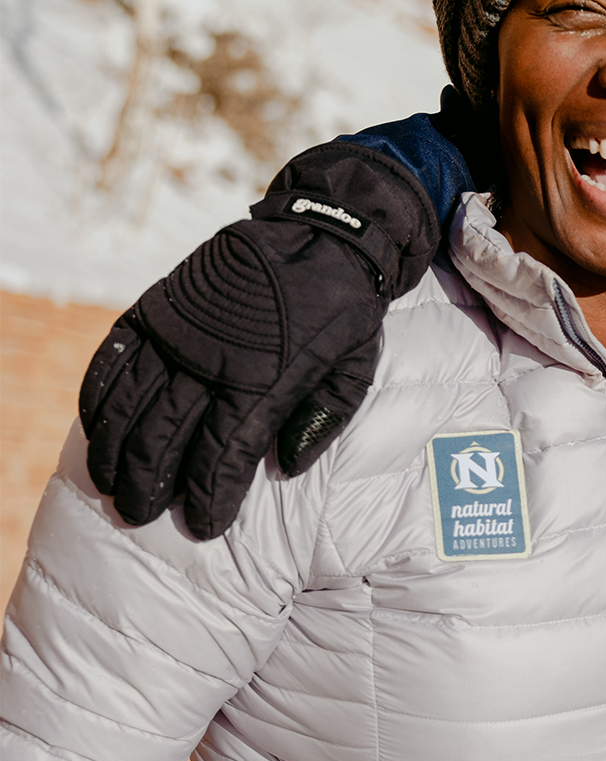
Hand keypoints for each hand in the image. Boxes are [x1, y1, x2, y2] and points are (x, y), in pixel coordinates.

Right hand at [78, 143, 436, 537]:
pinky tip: (95, 429)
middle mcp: (213, 360)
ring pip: (128, 405)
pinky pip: (113, 358)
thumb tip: (284, 467)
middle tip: (142, 514)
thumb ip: (322, 421)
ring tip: (113, 485)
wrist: (323, 233)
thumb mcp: (356, 370)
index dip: (209, 498)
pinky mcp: (157, 306)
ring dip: (115, 452)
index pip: (224, 457)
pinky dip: (98, 397)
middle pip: (164, 439)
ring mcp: (179, 331)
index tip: (202, 527)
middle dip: (150, 485)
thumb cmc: (345, 310)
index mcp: (266, 381)